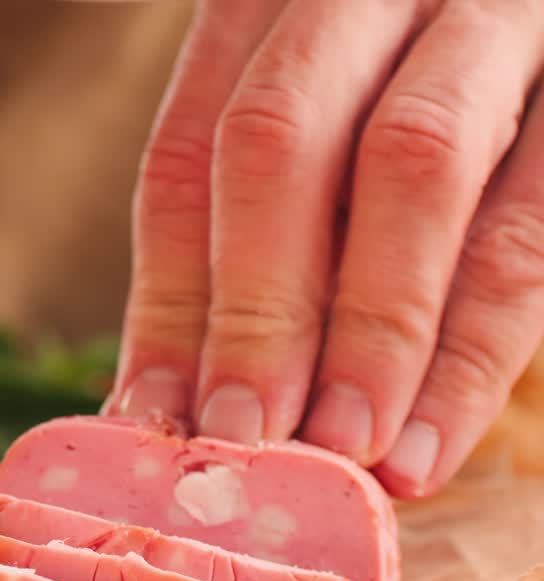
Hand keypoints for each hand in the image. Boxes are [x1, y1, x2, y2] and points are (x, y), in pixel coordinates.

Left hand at [108, 0, 543, 498]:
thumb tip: (162, 401)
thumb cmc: (384, 107)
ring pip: (412, 167)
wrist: (520, 25)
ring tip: (337, 452)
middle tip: (244, 438)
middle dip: (257, 310)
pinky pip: (528, 231)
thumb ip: (235, 233)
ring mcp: (487, 26)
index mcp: (267, 5)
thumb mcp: (304, 132)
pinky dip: (472, 350)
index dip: (169, 296)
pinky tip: (424, 442)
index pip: (188, 154)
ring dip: (369, 335)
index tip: (155, 416)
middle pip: (280, 143)